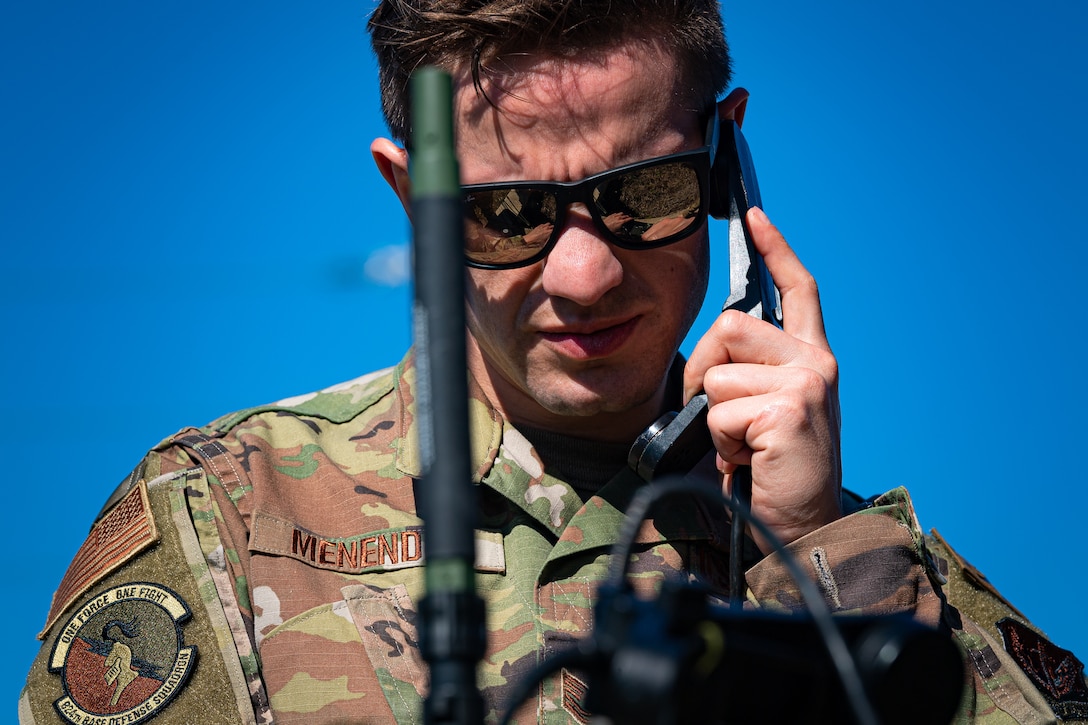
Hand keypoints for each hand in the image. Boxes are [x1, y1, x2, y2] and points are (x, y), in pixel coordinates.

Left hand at [684, 207, 840, 553]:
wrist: (804, 530)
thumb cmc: (775, 473)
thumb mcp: (765, 412)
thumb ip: (752, 373)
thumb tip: (714, 349)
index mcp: (812, 359)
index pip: (799, 290)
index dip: (776, 250)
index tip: (754, 216)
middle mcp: (816, 363)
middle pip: (729, 326)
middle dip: (705, 371)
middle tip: (721, 418)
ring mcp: (806, 384)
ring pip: (717, 373)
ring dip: (715, 418)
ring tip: (743, 447)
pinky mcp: (788, 409)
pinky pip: (719, 411)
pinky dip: (720, 444)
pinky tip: (749, 461)